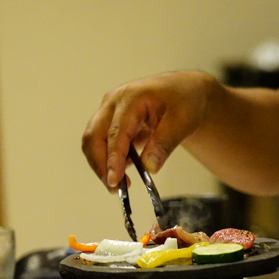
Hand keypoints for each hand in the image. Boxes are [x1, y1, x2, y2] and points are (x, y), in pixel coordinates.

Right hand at [81, 71, 212, 190]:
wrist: (185, 90)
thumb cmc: (184, 100)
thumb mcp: (182, 122)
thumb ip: (165, 143)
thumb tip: (149, 167)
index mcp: (131, 97)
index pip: (115, 131)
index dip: (113, 158)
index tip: (114, 179)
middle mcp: (114, 102)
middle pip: (94, 136)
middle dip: (100, 165)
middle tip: (114, 188)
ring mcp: (110, 111)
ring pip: (94, 141)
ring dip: (102, 164)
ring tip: (119, 186)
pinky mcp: (112, 121)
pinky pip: (103, 143)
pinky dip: (109, 160)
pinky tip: (123, 174)